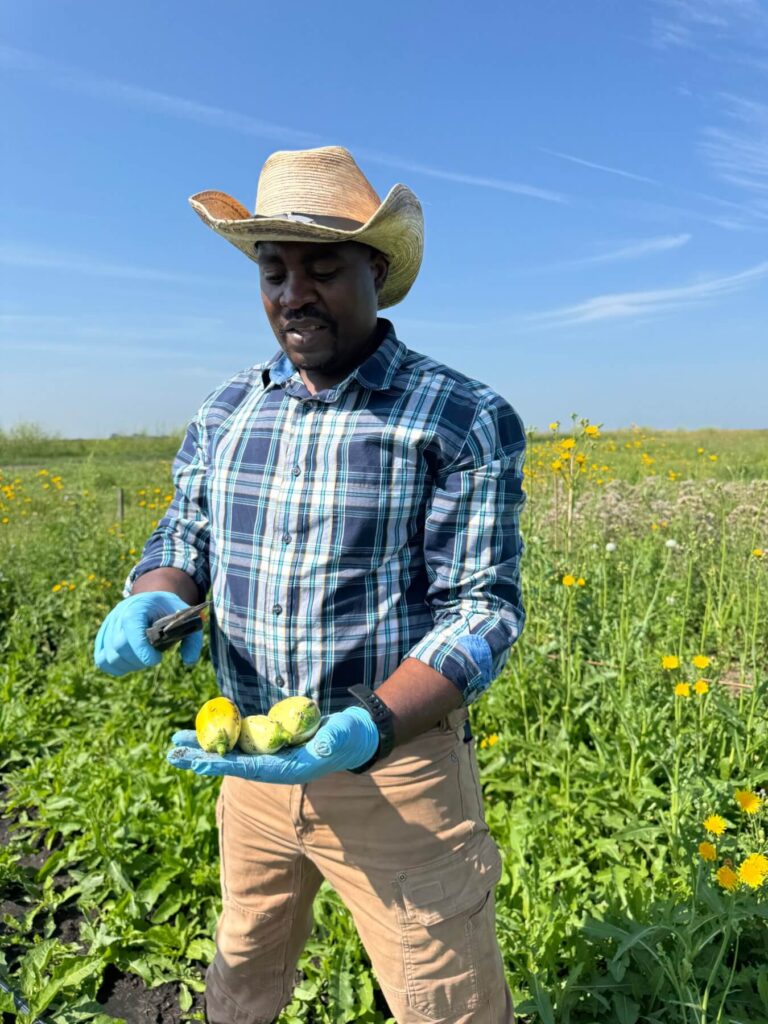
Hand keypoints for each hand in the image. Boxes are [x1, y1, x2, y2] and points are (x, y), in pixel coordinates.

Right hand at [94, 592, 202, 675]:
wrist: (152, 600)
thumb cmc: (169, 610)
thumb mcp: (186, 618)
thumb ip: (192, 638)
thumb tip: (189, 661)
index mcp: (139, 605)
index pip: (131, 627)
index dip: (142, 648)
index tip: (157, 659)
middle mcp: (119, 614)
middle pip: (119, 646)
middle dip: (138, 659)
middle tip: (154, 657)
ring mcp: (108, 626)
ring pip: (109, 656)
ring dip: (129, 665)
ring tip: (143, 658)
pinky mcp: (103, 637)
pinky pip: (101, 660)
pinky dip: (116, 667)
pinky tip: (131, 662)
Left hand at [166, 706, 379, 782]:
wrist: (356, 736)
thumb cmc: (351, 737)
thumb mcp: (344, 736)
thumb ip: (332, 740)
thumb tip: (322, 744)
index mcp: (288, 769)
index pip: (247, 768)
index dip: (220, 764)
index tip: (195, 762)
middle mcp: (274, 765)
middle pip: (231, 762)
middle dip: (201, 756)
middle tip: (171, 751)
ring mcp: (271, 753)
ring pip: (232, 750)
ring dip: (206, 745)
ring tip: (178, 740)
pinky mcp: (272, 741)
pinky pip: (242, 738)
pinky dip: (223, 733)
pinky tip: (206, 728)